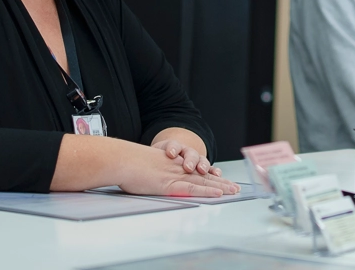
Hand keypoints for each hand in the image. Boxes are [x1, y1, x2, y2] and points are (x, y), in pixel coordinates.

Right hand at [118, 145, 239, 197]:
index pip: (194, 172)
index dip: (208, 177)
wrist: (120, 160)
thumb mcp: (141, 168)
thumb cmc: (125, 165)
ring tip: (233, 191)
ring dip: (220, 187)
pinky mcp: (170, 184)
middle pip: (202, 176)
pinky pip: (192, 188)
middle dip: (220, 182)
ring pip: (202, 181)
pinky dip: (206, 191)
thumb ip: (149, 174)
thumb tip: (144, 179)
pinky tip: (218, 193)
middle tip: (235, 187)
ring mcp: (174, 175)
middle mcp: (176, 169)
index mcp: (170, 165)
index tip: (221, 180)